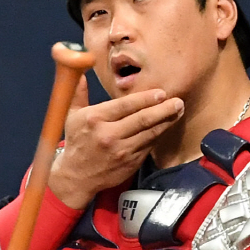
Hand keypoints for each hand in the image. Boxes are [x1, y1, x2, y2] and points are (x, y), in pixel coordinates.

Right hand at [47, 77, 182, 208]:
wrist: (77, 176)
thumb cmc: (76, 142)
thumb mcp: (71, 115)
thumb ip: (78, 93)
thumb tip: (80, 73)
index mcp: (95, 119)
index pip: (125, 105)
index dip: (145, 98)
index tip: (161, 93)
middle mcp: (108, 134)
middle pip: (142, 119)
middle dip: (163, 109)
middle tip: (178, 101)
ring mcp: (121, 151)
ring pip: (150, 133)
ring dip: (167, 121)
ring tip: (178, 111)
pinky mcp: (130, 163)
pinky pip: (149, 145)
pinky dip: (159, 134)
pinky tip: (167, 126)